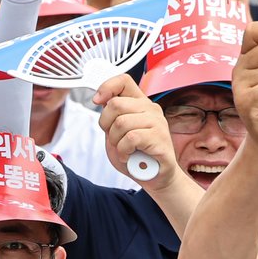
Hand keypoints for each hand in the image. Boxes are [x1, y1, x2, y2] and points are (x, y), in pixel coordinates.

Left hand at [94, 73, 179, 190]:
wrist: (155, 178)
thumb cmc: (136, 155)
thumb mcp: (117, 132)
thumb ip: (111, 116)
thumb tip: (101, 100)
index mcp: (140, 103)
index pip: (123, 80)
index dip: (106, 87)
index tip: (98, 101)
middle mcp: (150, 109)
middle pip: (116, 104)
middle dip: (106, 124)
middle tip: (114, 138)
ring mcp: (157, 122)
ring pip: (121, 122)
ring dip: (115, 141)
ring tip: (123, 149)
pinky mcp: (159, 138)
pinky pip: (131, 138)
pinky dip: (123, 150)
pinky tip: (128, 156)